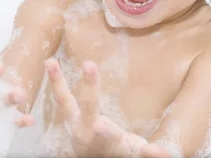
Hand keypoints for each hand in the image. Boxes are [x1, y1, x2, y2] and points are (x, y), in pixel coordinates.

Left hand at [45, 58, 170, 157]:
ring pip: (65, 101)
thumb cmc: (119, 152)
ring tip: (50, 62)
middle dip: (89, 87)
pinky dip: (55, 81)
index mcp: (108, 141)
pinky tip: (49, 63)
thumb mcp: (134, 153)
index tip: (100, 123)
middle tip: (89, 64)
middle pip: (88, 107)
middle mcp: (88, 131)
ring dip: (57, 81)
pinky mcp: (68, 117)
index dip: (106, 130)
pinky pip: (61, 98)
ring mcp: (75, 124)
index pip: (109, 135)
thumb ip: (148, 154)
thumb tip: (161, 152)